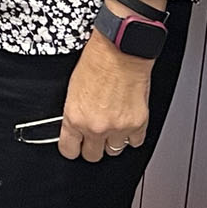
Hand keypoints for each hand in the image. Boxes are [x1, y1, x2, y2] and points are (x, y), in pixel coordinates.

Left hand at [57, 31, 152, 161]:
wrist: (120, 51)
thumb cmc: (96, 62)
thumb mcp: (73, 89)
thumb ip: (75, 113)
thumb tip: (76, 126)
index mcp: (75, 117)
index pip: (69, 150)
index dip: (72, 148)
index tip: (75, 146)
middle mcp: (95, 127)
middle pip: (92, 156)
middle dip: (92, 147)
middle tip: (95, 135)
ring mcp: (118, 128)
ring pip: (114, 151)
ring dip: (113, 141)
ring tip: (112, 125)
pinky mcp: (138, 124)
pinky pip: (135, 143)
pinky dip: (132, 135)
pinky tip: (127, 122)